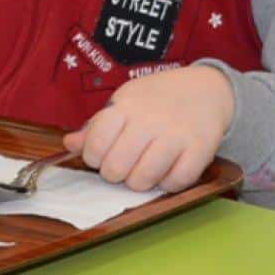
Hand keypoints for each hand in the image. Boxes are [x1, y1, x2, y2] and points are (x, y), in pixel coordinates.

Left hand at [64, 64, 233, 192]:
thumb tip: (69, 145)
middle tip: (121, 167)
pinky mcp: (201, 150)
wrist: (205, 89)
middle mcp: (150, 120)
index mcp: (125, 106)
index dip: (92, 157)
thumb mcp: (122, 102)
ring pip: (144, 179)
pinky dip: (167, 185)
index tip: (99, 157)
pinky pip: (177, 182)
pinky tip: (164, 174)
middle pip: (117, 166)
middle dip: (113, 174)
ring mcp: (176, 136)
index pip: (96, 142)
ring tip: (141, 171)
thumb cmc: (156, 99)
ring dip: (138, 182)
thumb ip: (97, 126)